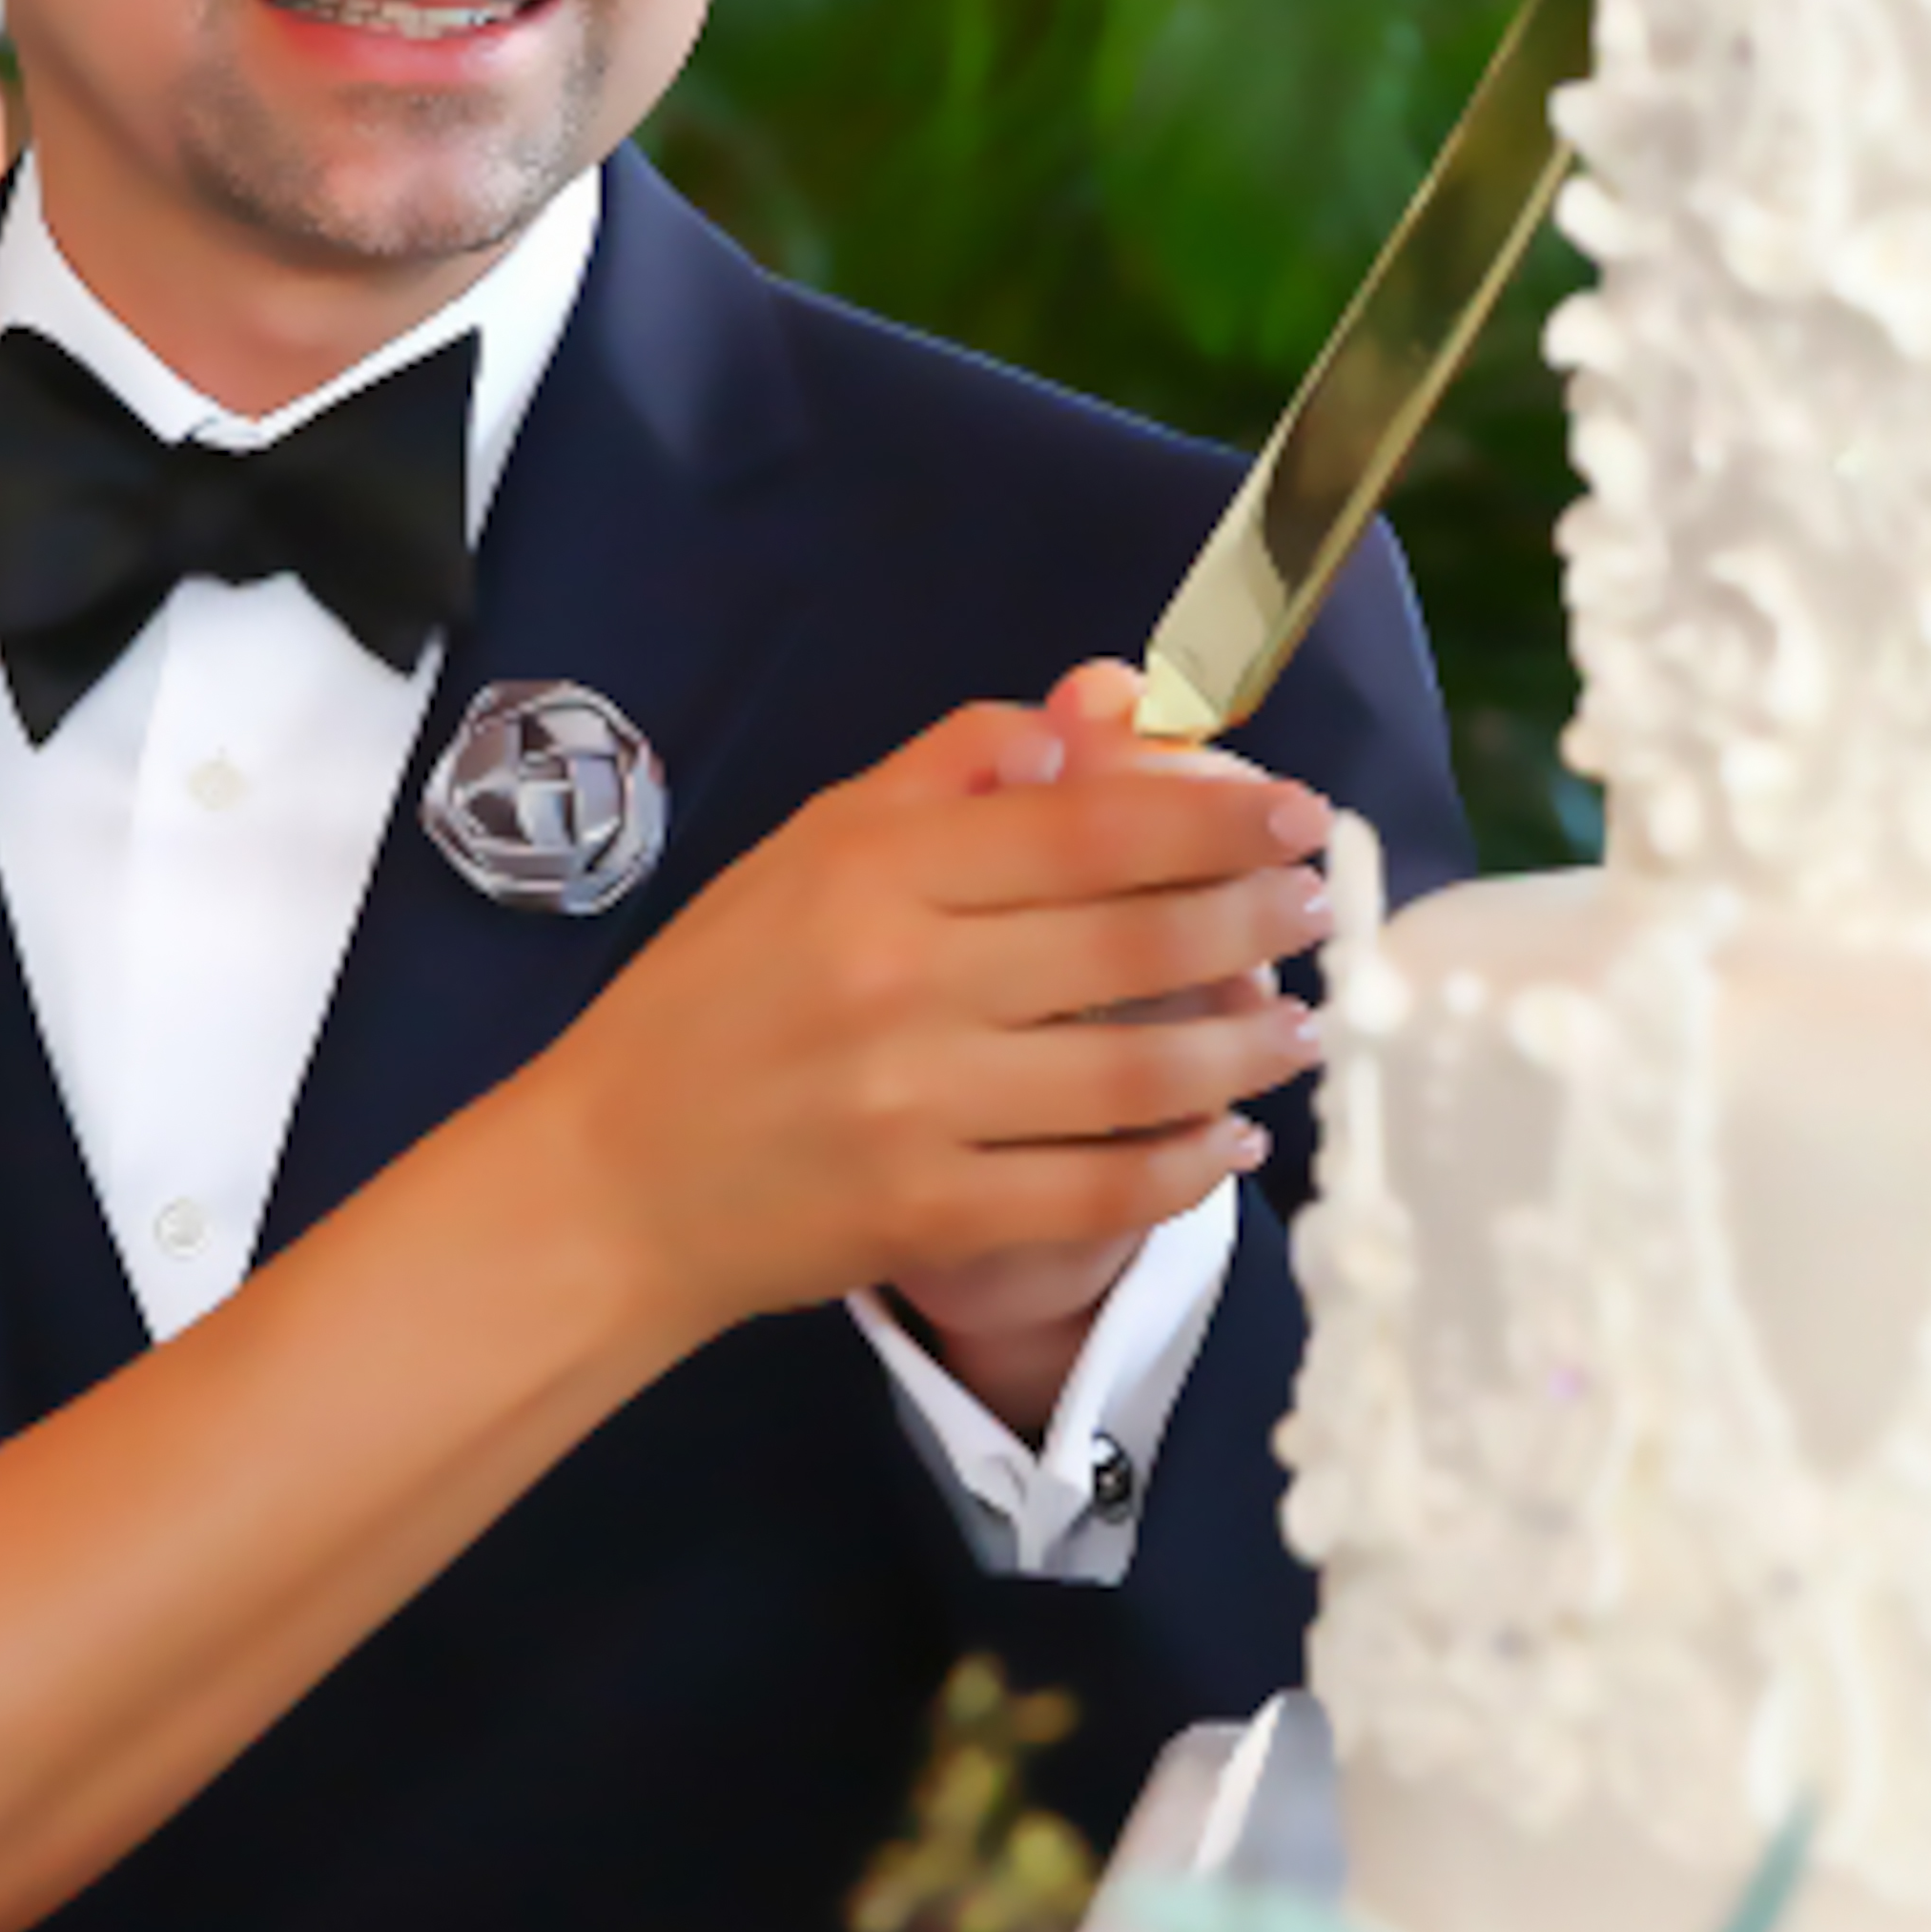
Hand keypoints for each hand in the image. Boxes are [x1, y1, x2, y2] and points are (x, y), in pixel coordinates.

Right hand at [530, 683, 1333, 1342]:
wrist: (609, 1182)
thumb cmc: (713, 1000)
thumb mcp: (805, 849)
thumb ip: (946, 775)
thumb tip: (1087, 719)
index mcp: (874, 867)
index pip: (1087, 825)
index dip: (1215, 817)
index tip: (1298, 813)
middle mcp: (901, 976)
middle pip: (1133, 936)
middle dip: (1257, 919)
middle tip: (1321, 911)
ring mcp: (917, 1102)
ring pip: (1136, 1069)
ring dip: (1244, 1047)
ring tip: (1299, 1028)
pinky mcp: (927, 1212)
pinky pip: (1097, 1187)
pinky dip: (1185, 1167)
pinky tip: (1230, 1143)